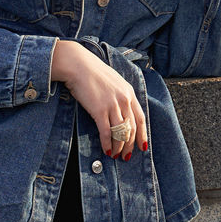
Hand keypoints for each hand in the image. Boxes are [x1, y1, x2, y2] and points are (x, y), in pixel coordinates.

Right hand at [50, 40, 146, 158]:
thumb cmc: (93, 72)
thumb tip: (121, 112)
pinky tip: (106, 150)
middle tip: (127, 156)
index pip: (140, 118)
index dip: (142, 134)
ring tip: (116, 156)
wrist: (78, 65)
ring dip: (119, 147)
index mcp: (129, 92)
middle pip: (131, 128)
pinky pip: (106, 132)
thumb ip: (120, 95)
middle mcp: (124, 99)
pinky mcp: (99, 110)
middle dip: (130, 145)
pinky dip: (107, 144)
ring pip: (120, 132)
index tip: (142, 146)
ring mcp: (112, 105)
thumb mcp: (114, 82)